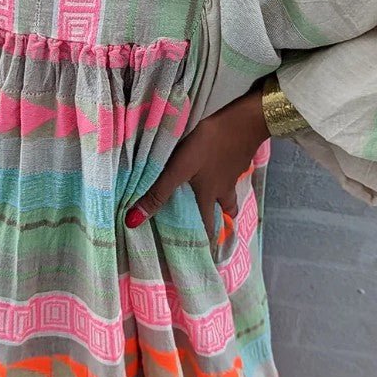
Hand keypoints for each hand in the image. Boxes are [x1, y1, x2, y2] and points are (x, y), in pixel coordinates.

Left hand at [124, 85, 269, 239]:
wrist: (244, 122)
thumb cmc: (209, 146)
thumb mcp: (180, 169)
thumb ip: (158, 192)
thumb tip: (133, 221)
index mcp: (208, 196)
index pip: (206, 225)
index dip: (205, 240)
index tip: (203, 253)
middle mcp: (223, 190)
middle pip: (223, 211)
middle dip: (217, 221)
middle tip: (211, 230)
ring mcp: (232, 173)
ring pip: (229, 194)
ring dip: (224, 201)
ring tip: (217, 201)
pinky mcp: (237, 158)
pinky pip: (230, 175)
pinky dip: (225, 178)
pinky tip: (218, 169)